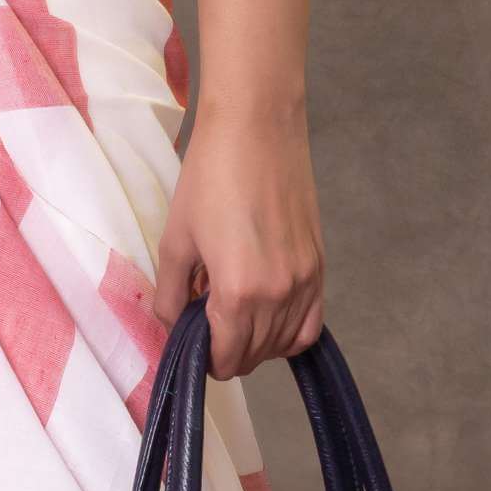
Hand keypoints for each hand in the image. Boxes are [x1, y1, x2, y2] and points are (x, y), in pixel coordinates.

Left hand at [149, 105, 324, 379]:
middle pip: (254, 356)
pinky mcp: (319, 266)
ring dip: (256, 344)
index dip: (205, 360)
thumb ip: (170, 296)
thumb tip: (174, 328)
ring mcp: (305, 281)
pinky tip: (267, 319)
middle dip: (227, 352)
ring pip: (283, 345)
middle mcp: (278, 296)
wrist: (256, 130)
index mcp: (238, 293)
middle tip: (206, 325)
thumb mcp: (175, 241)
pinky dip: (289, 333)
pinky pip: (311, 324)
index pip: (226, 358)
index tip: (192, 344)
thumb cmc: (209, 179)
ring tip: (233, 316)